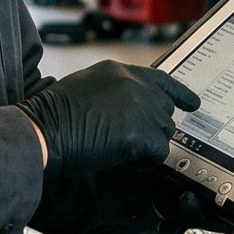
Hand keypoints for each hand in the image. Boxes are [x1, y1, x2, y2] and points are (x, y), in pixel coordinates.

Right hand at [23, 60, 199, 180]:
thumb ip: (113, 93)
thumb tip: (129, 110)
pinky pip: (158, 154)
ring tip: (116, 149)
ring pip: (163, 133)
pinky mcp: (140, 133)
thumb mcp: (85, 89)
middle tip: (130, 142)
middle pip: (164, 111)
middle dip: (151, 129)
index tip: (193, 104)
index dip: (179, 94)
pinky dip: (143, 162)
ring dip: (146, 146)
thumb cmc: (51, 116)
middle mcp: (134, 84)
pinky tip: (121, 159)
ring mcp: (140, 107)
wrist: (41, 131)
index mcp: (119, 71)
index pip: (161, 80)